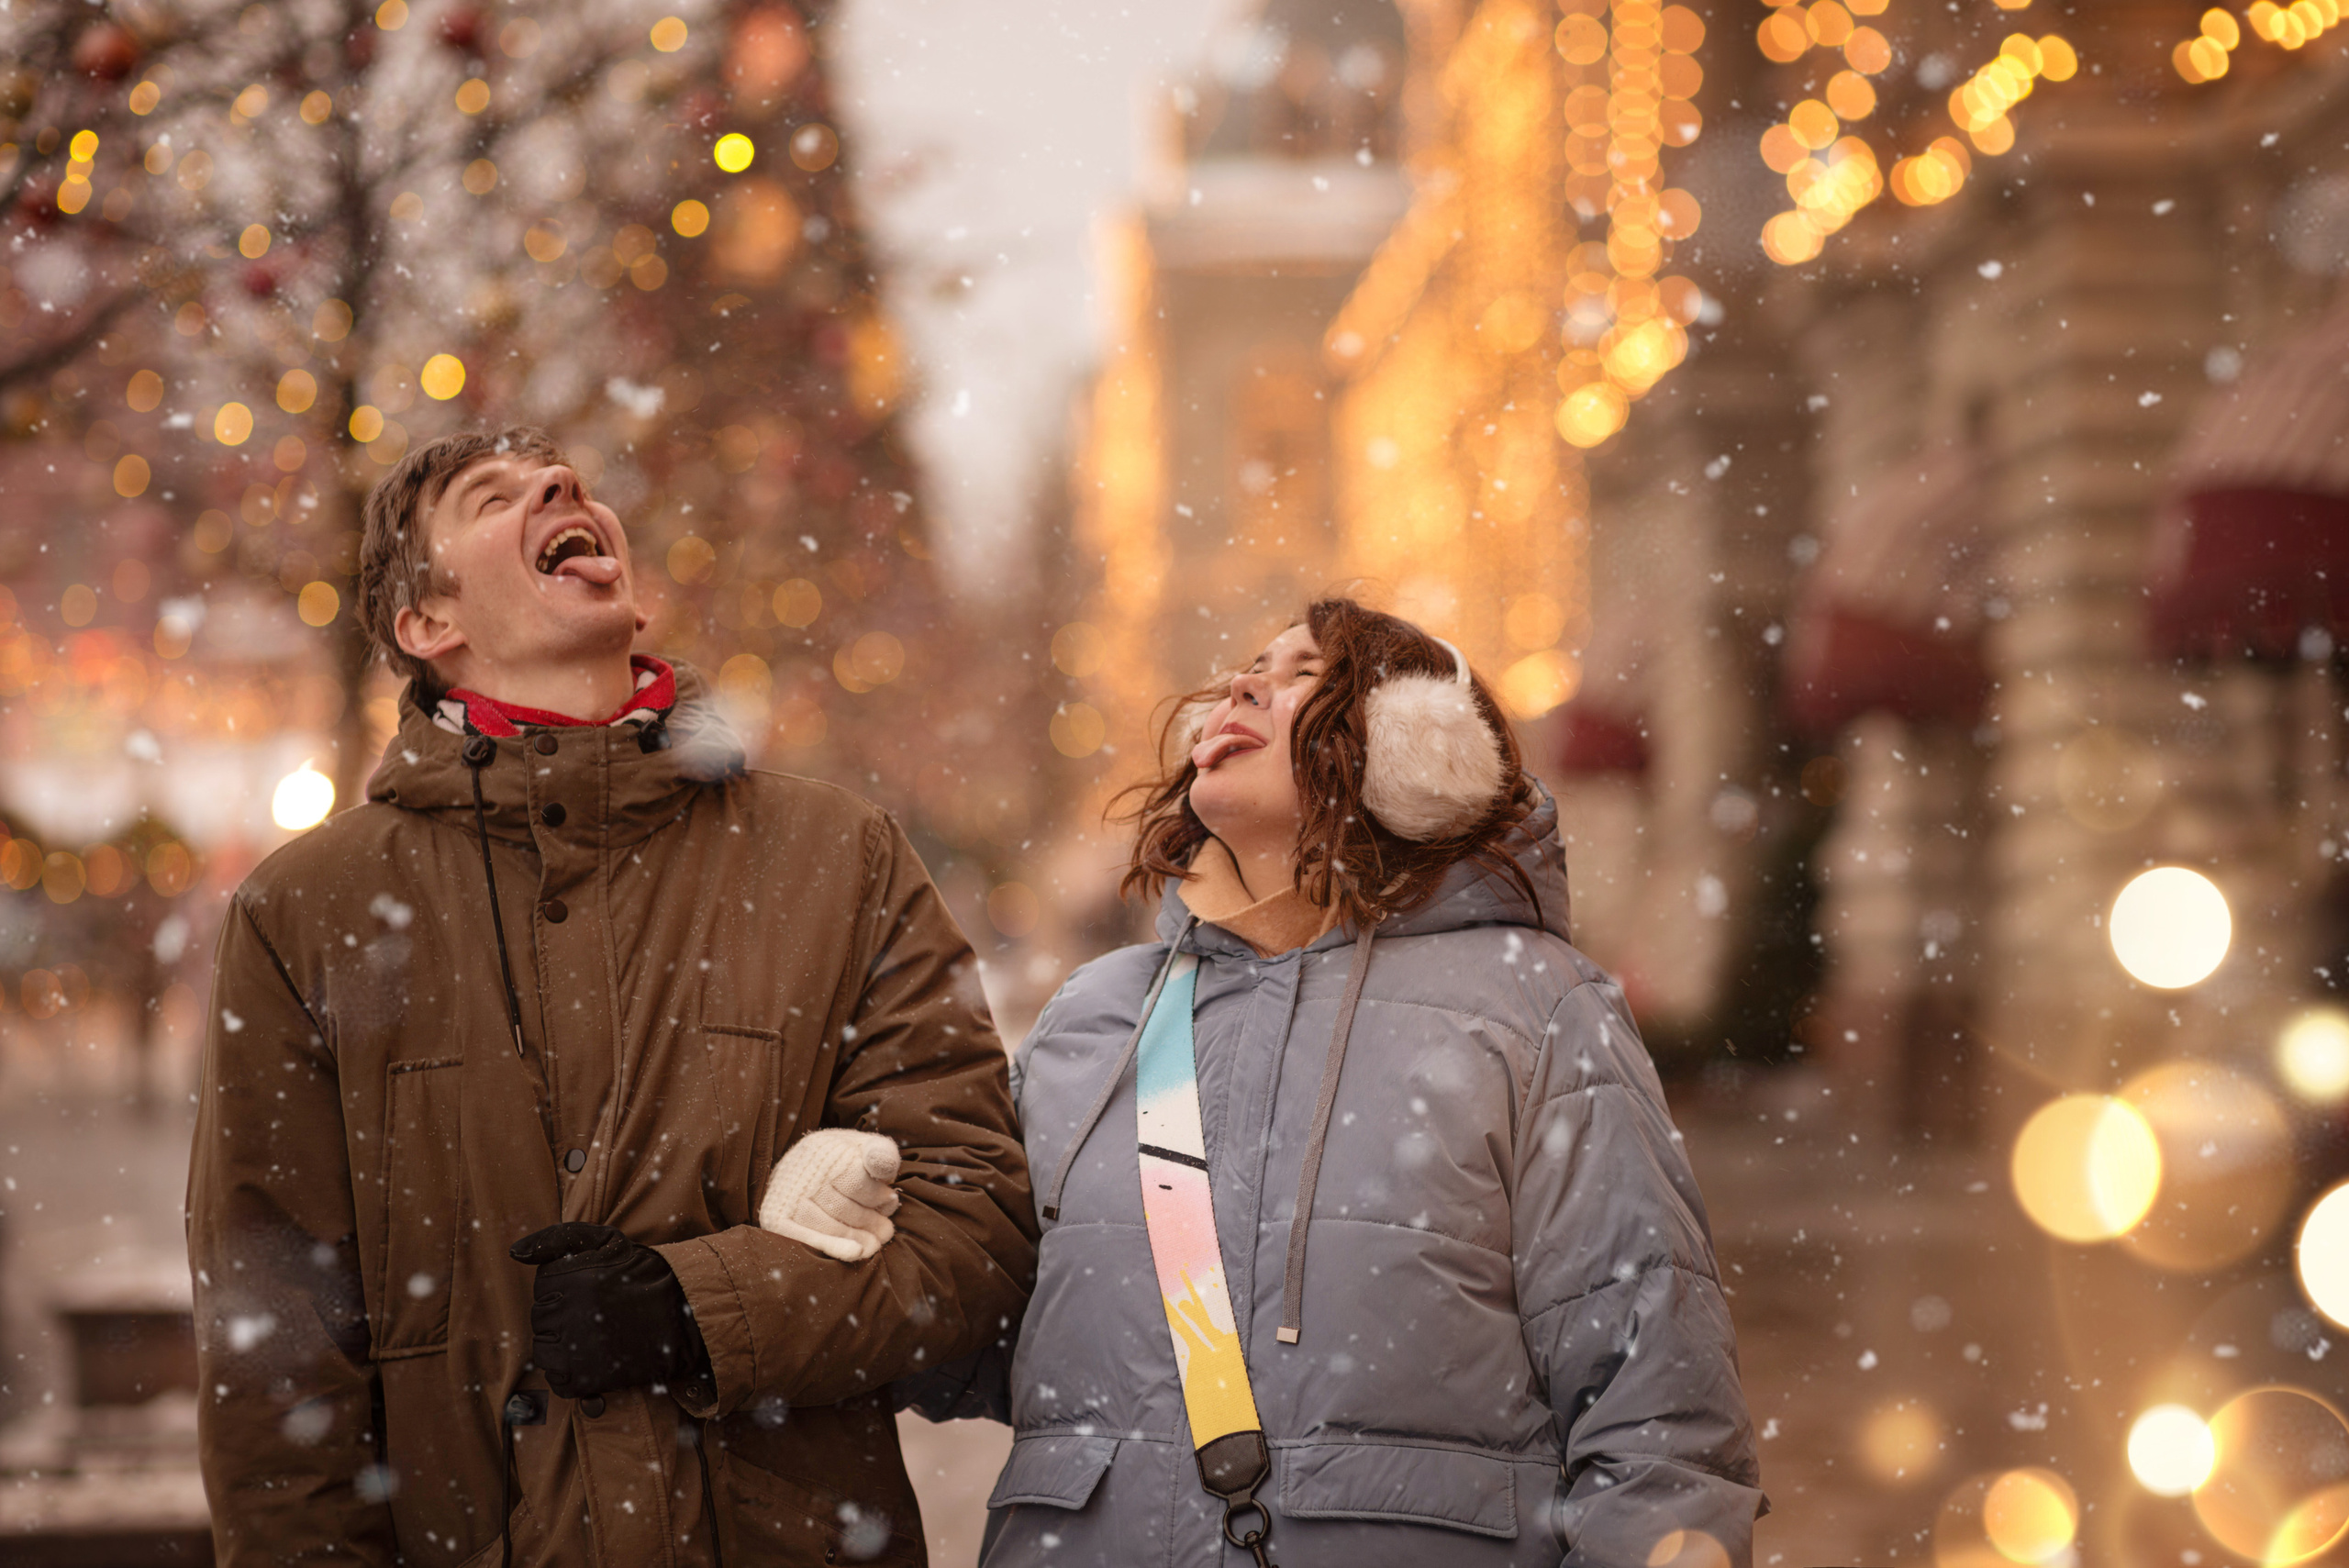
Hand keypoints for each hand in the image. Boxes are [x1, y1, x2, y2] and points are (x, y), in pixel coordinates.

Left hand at [508, 1221, 709, 1399]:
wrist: (684, 1317)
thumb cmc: (643, 1276)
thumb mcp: (606, 1240)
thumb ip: (557, 1238)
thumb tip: (514, 1253)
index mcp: (569, 1277)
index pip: (542, 1289)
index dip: (566, 1291)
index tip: (592, 1291)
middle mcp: (567, 1312)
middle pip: (540, 1321)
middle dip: (564, 1318)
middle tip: (597, 1315)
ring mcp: (575, 1347)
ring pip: (544, 1352)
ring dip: (563, 1347)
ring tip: (595, 1337)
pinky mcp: (585, 1379)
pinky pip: (558, 1381)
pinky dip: (571, 1375)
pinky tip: (595, 1360)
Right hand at [757, 1128, 901, 1261]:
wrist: (800, 1164)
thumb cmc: (842, 1159)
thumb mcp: (863, 1147)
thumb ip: (878, 1152)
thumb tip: (879, 1163)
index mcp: (823, 1151)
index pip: (855, 1181)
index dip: (877, 1196)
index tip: (891, 1202)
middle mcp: (801, 1174)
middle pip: (843, 1207)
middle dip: (871, 1221)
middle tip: (887, 1231)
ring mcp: (786, 1197)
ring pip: (829, 1226)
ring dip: (857, 1237)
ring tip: (876, 1243)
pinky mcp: (776, 1218)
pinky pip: (806, 1238)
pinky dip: (832, 1247)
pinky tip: (856, 1253)